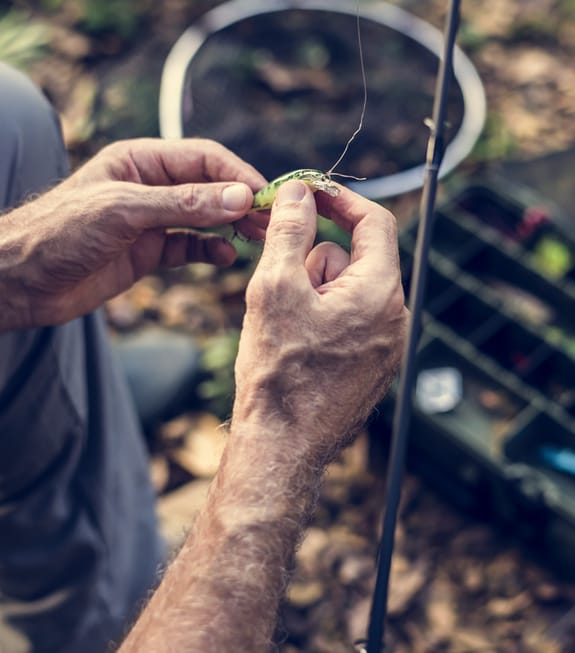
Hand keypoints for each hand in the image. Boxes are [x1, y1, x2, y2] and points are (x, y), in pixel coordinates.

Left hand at [0, 138, 266, 329]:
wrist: (21, 280)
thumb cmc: (61, 232)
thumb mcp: (125, 211)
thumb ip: (184, 204)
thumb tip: (240, 197)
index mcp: (140, 161)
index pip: (203, 158)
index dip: (237, 174)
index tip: (265, 195)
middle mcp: (150, 187)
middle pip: (209, 188)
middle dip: (241, 202)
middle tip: (271, 221)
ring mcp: (150, 221)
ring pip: (203, 219)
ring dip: (231, 226)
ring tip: (257, 239)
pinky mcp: (148, 252)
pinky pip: (189, 247)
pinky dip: (209, 251)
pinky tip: (225, 257)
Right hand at [234, 179, 407, 465]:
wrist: (282, 447)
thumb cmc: (279, 373)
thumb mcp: (274, 288)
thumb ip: (289, 231)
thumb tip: (298, 193)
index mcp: (379, 293)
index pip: (375, 223)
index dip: (341, 201)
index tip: (310, 194)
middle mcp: (394, 318)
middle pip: (355, 259)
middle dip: (315, 261)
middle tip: (281, 287)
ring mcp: (386, 345)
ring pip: (348, 291)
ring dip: (314, 293)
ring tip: (287, 329)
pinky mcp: (372, 365)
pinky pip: (349, 321)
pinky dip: (322, 319)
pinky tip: (298, 348)